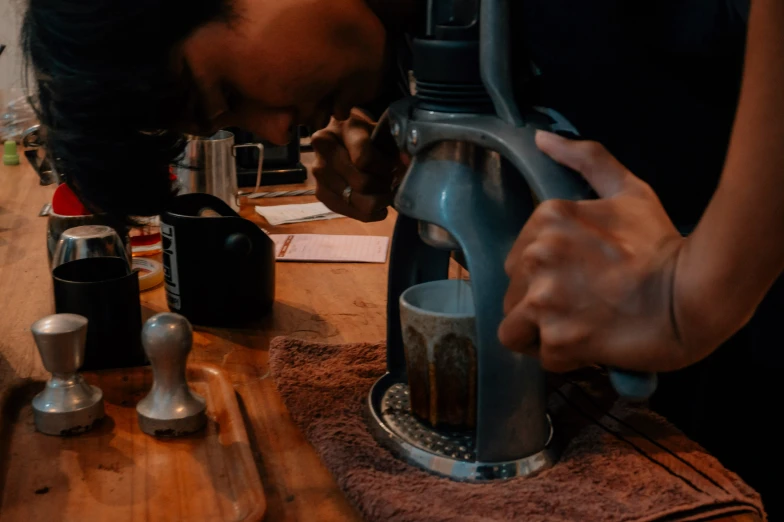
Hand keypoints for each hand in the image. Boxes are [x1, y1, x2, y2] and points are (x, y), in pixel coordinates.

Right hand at [311, 108, 405, 221]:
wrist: (345, 141)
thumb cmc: (370, 136)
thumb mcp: (384, 132)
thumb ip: (398, 145)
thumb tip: (407, 162)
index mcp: (341, 128)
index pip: (365, 159)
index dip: (385, 167)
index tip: (393, 166)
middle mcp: (323, 149)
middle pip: (361, 183)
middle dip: (383, 186)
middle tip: (390, 181)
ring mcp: (318, 173)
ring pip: (357, 201)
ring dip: (377, 200)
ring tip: (383, 190)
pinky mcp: (320, 193)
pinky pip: (350, 212)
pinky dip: (368, 212)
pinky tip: (376, 204)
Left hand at [498, 131, 693, 373]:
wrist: (694, 292)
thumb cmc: (659, 244)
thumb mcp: (627, 191)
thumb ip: (585, 161)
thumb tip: (541, 137)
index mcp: (545, 220)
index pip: (517, 262)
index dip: (544, 278)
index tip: (577, 281)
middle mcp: (535, 257)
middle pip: (512, 296)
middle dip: (539, 306)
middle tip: (581, 307)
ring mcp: (543, 300)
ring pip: (514, 330)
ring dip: (541, 335)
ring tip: (576, 330)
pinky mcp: (556, 339)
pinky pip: (544, 358)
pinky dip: (566, 358)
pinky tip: (593, 345)